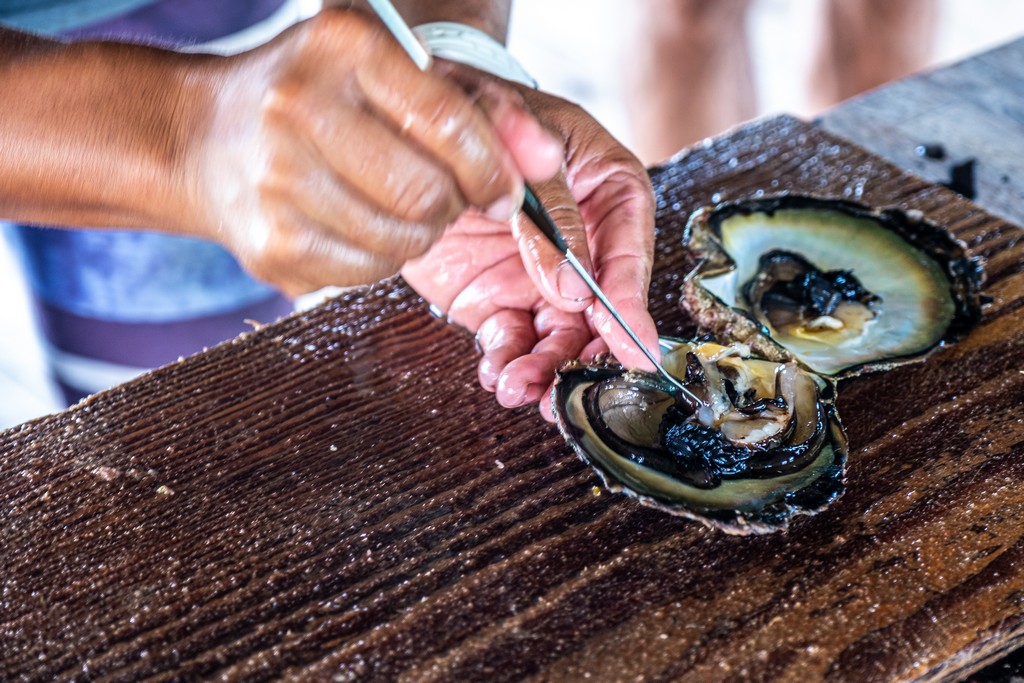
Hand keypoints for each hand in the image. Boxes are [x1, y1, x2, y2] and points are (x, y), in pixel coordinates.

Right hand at [188, 9, 561, 295]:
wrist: (202, 138)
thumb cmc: (315, 96)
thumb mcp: (390, 72)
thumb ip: (480, 107)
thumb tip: (546, 160)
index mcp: (340, 46)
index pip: (449, 121)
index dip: (493, 168)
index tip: (504, 189)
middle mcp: (297, 107)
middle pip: (428, 195)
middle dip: (452, 205)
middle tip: (441, 194)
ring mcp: (276, 182)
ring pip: (402, 242)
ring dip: (419, 235)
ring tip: (395, 206)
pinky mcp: (270, 247)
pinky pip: (367, 274)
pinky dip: (380, 258)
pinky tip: (359, 225)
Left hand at [402, 77, 658, 420]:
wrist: (420, 126)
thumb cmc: (485, 113)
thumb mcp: (523, 142)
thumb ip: (549, 211)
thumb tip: (571, 289)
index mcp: (610, 193)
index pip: (628, 255)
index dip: (627, 304)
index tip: (632, 349)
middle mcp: (583, 245)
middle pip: (596, 311)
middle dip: (582, 355)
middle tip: (564, 389)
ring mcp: (539, 277)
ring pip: (555, 337)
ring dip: (543, 370)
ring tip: (518, 388)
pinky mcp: (496, 300)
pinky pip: (508, 341)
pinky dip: (503, 363)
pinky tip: (496, 376)